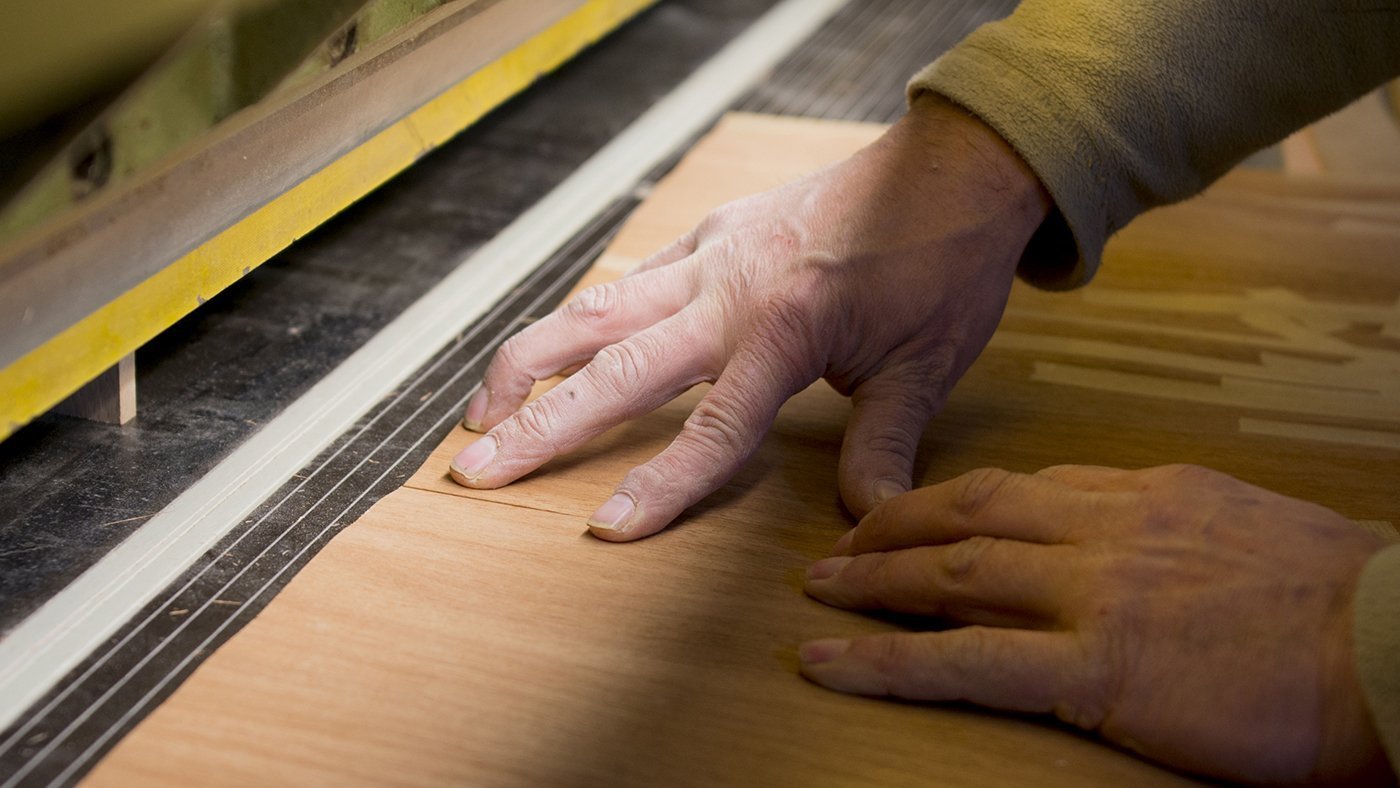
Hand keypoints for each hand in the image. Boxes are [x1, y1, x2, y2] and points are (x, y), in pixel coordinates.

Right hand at [449, 95, 1050, 539]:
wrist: (951, 166)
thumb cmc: (941, 263)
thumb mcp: (926, 366)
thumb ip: (883, 446)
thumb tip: (867, 525)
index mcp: (784, 329)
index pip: (711, 427)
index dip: (660, 485)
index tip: (606, 528)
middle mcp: (728, 290)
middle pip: (614, 365)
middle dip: (540, 423)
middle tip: (477, 468)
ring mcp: (711, 254)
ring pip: (595, 309)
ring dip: (532, 361)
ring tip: (482, 413)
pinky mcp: (710, 233)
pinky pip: (630, 280)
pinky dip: (582, 318)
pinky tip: (554, 350)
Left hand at [799, 464, 1389, 783]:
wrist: (1393, 642)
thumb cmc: (1339, 598)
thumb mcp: (1245, 530)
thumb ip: (1169, 527)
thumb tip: (1121, 539)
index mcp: (1146, 494)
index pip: (1026, 488)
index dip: (957, 505)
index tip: (917, 519)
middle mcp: (1106, 527)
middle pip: (971, 511)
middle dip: (894, 526)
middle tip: (841, 546)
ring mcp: (1095, 593)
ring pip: (954, 571)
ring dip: (874, 579)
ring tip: (819, 591)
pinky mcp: (1095, 666)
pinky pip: (964, 660)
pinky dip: (885, 661)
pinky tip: (829, 662)